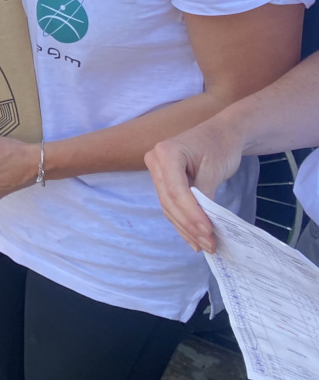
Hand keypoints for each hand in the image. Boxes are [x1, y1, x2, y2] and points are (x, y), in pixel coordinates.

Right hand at [146, 124, 240, 253]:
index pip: (175, 190)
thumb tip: (202, 225)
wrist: (223, 133)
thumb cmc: (220, 146)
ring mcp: (158, 173)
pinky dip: (184, 222)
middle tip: (210, 244)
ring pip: (168, 207)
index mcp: (166, 153)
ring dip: (186, 228)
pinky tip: (194, 239)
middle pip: (169, 201)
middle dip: (189, 225)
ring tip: (206, 245)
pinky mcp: (165, 182)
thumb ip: (204, 195)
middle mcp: (155, 162)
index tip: (208, 232)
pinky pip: (172, 206)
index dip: (191, 213)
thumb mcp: (214, 169)